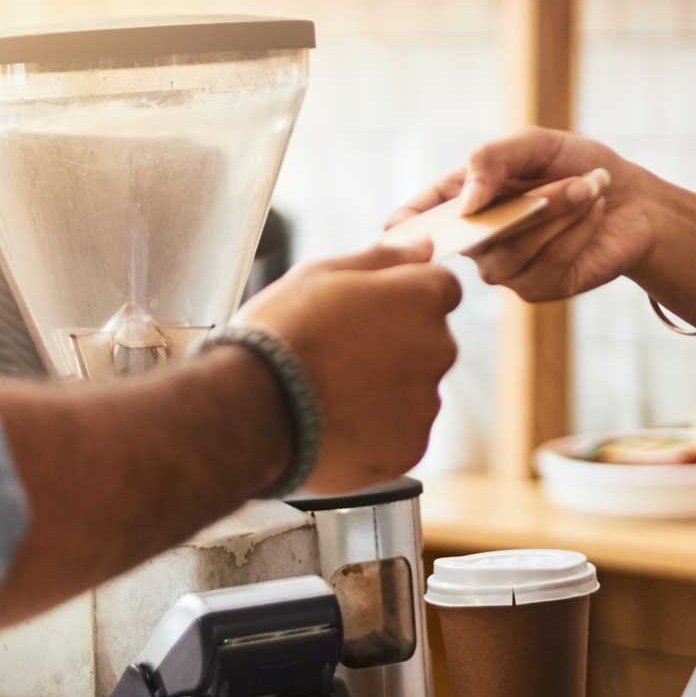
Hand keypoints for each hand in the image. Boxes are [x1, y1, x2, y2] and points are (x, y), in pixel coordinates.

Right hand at [233, 240, 461, 494]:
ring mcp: (425, 403)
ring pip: (414, 390)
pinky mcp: (410, 449)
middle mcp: (437, 349)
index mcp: (420, 298)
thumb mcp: (323, 274)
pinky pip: (400, 433)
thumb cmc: (282, 332)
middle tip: (339, 354)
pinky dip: (376, 431)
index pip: (441, 288)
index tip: (368, 312)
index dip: (404, 297)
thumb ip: (383, 258)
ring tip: (330, 393)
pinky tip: (335, 424)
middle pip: (429, 341)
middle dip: (396, 344)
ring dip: (385, 390)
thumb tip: (424, 247)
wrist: (253, 409)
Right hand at [387, 129, 659, 302]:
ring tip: (591, 187)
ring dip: (556, 216)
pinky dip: (575, 234)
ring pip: (511, 253)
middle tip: (569, 179)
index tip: (396, 232)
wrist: (632, 198)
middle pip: (474, 236)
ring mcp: (506, 270)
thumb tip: (464, 201)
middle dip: (525, 205)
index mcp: (464, 202)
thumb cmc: (577, 164)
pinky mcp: (540, 288)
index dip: (404, 228)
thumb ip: (492, 159)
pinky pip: (546, 266)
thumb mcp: (534, 145)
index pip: (419, 220)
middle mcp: (478, 241)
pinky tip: (593, 214)